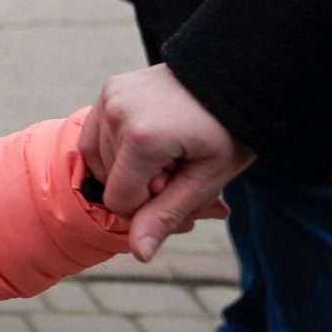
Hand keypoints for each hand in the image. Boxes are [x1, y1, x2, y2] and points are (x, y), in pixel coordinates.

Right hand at [81, 64, 254, 261]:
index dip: (150, 205)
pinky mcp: (109, 89)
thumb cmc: (229, 131)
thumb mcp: (207, 179)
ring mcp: (110, 97)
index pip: (121, 200)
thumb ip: (168, 215)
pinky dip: (116, 147)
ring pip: (101, 159)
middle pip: (110, 180)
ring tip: (167, 150)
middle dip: (143, 183)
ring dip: (130, 165)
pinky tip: (146, 142)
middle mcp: (117, 112)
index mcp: (142, 138)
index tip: (182, 184)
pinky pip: (96, 133)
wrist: (234, 77)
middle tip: (180, 166)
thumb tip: (139, 254)